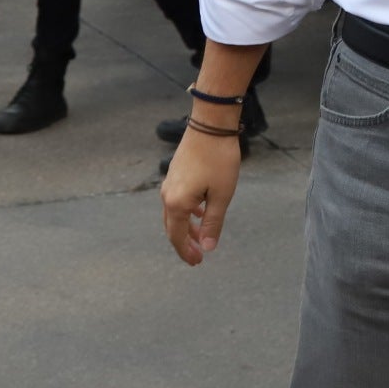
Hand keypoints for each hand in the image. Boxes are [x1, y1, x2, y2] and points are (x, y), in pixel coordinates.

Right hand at [162, 129, 242, 264]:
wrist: (211, 125)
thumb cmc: (219, 160)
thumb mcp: (221, 196)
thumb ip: (213, 223)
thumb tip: (207, 247)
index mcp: (176, 203)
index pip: (177, 236)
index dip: (186, 251)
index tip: (197, 262)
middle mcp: (167, 195)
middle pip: (171, 227)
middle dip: (184, 243)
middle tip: (198, 256)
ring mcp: (169, 183)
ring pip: (173, 213)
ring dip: (185, 227)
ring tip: (199, 237)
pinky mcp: (175, 173)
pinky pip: (176, 200)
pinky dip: (186, 212)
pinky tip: (199, 212)